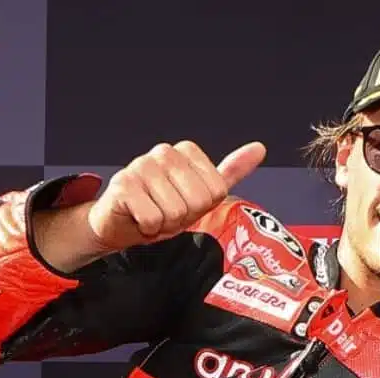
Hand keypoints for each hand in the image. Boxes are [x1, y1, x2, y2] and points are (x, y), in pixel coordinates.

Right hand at [86, 140, 265, 251]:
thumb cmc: (160, 209)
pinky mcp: (123, 183)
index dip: (200, 208)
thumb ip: (229, 173)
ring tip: (152, 215)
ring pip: (174, 211)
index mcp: (186, 150)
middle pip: (197, 201)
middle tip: (165, 213)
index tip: (182, 204)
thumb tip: (260, 148)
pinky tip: (137, 218)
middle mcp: (164, 152)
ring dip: (163, 224)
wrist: (119, 224)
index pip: (215, 192)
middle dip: (182, 217)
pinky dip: (146, 228)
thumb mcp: (200, 194)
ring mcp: (141, 165)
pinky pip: (152, 218)